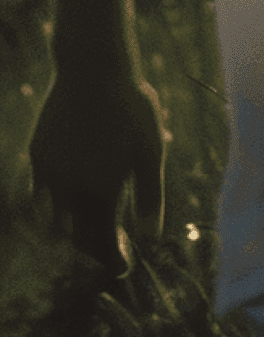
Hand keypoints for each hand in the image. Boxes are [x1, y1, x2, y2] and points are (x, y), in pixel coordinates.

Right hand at [26, 69, 165, 280]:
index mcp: (99, 192)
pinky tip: (68, 199)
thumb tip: (152, 238)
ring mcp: (48, 173)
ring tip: (92, 226)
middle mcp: (69, 190)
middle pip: (77, 237)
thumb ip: (150, 196)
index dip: (113, 260)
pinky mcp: (37, 155)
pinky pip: (40, 194)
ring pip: (55, 219)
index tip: (124, 267)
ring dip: (72, 231)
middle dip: (95, 248)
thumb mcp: (151, 150)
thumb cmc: (131, 107)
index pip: (102, 244)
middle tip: (113, 247)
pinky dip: (53, 207)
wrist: (92, 69)